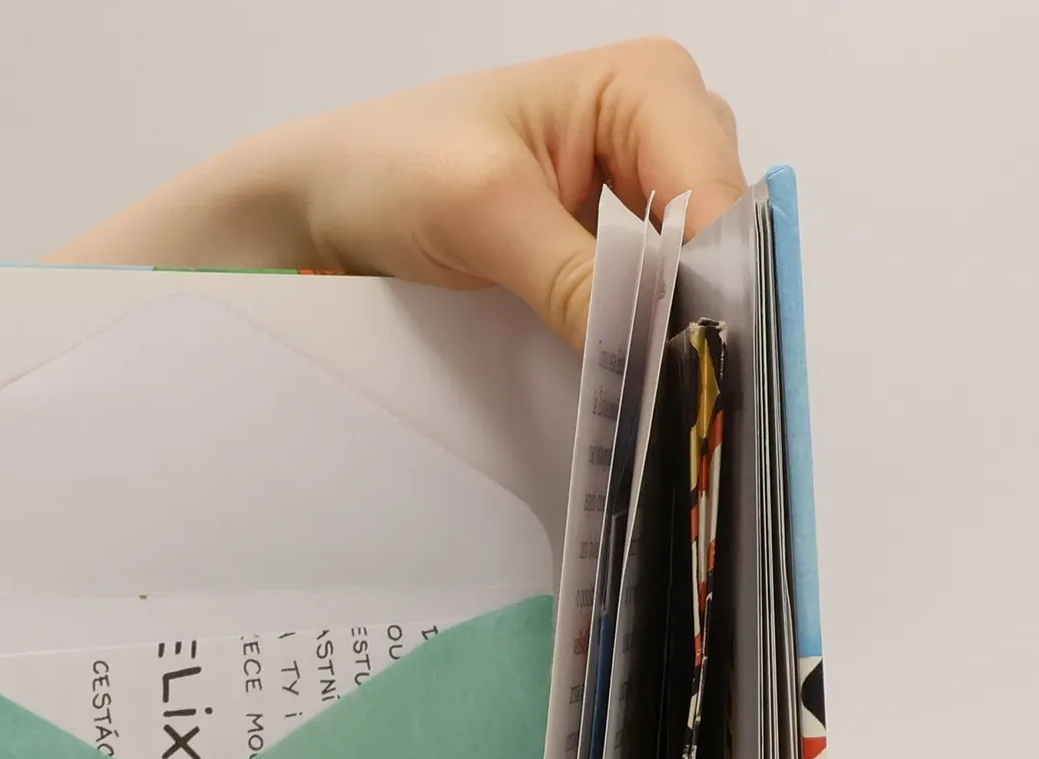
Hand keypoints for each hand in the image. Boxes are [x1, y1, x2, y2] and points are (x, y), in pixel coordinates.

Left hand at [51, 39, 744, 345]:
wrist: (321, 205)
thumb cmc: (388, 170)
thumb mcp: (484, 215)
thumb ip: (575, 277)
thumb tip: (648, 349)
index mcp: (646, 85)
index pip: (715, 193)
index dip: (715, 280)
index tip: (695, 362)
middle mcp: (660, 129)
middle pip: (717, 235)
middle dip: (696, 308)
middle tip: (671, 389)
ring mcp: (634, 194)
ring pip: (690, 274)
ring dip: (668, 331)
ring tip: (650, 394)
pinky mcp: (604, 251)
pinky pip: (648, 300)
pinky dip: (636, 339)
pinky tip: (624, 380)